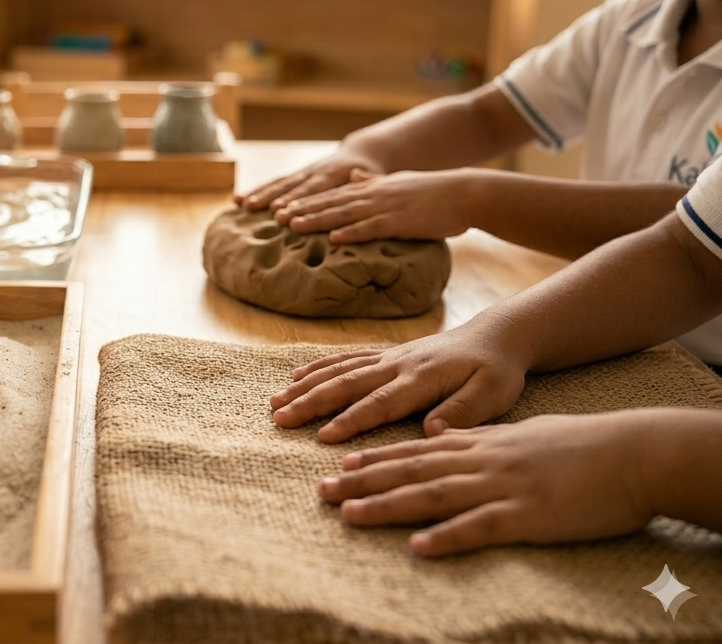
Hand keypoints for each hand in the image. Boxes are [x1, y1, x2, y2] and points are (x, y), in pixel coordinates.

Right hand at [235, 149, 384, 212]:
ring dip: (261, 194)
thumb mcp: (377, 178)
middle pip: (292, 186)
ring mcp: (303, 173)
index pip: (314, 189)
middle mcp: (315, 172)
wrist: (361, 155)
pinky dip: (257, 191)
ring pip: (279, 183)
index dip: (297, 201)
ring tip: (242, 205)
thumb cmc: (373, 174)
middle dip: (274, 198)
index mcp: (335, 174)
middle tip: (258, 210)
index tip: (280, 212)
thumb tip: (361, 185)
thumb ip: (368, 183)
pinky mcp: (296, 177)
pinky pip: (274, 184)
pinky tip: (239, 200)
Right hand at [269, 323, 529, 441]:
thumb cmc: (497, 371)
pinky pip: (345, 359)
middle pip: (347, 384)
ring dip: (305, 386)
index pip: (381, 403)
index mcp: (422, 379)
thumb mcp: (494, 395)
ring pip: (339, 370)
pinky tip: (295, 375)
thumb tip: (431, 431)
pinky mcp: (385, 354)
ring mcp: (388, 356)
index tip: (323, 435)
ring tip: (275, 401)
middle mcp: (397, 364)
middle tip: (280, 418)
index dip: (352, 420)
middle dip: (311, 402)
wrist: (496, 336)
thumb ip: (463, 412)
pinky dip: (318, 366)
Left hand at [273, 169, 474, 242]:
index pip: (332, 194)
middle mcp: (373, 194)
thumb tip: (355, 175)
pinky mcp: (400, 220)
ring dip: (318, 220)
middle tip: (276, 216)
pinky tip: (334, 238)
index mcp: (371, 187)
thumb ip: (373, 180)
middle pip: (331, 202)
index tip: (283, 206)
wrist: (465, 193)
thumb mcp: (397, 181)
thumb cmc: (434, 192)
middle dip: (302, 209)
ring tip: (294, 226)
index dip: (306, 200)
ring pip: (344, 213)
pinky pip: (371, 227)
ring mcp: (385, 206)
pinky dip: (352, 232)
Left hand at [317, 413, 656, 555]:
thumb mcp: (521, 435)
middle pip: (411, 471)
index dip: (376, 458)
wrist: (633, 453)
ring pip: (433, 496)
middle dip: (364, 482)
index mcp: (480, 443)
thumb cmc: (580, 446)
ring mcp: (502, 486)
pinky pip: (481, 527)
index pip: (416, 450)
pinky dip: (448, 537)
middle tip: (322, 492)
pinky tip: (418, 547)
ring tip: (349, 516)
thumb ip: (483, 440)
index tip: (340, 466)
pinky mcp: (527, 515)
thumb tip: (452, 438)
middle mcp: (481, 460)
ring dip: (388, 506)